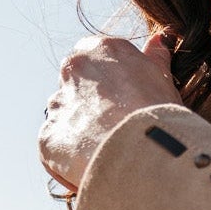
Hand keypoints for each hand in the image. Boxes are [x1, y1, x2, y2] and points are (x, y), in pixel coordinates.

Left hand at [39, 32, 176, 198]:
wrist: (144, 150)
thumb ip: (156, 58)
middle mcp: (72, 70)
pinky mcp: (47, 136)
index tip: (127, 107)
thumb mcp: (163, 79)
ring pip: (65, 119)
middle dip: (93, 110)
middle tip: (117, 132)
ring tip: (107, 154)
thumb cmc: (159, 113)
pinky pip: (55, 150)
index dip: (112, 89)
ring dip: (80, 135)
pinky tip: (94, 169)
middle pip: (77, 90)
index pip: (96, 64)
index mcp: (99, 49)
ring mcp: (57, 104)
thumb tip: (160, 40)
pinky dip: (69, 160)